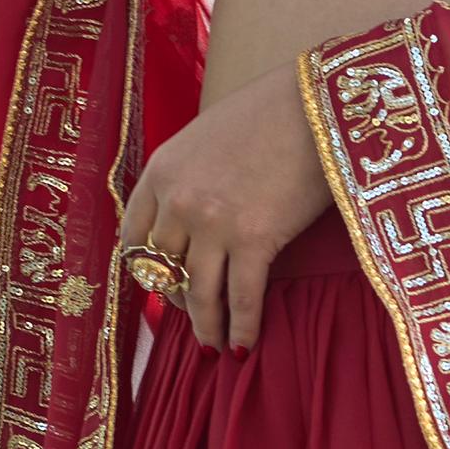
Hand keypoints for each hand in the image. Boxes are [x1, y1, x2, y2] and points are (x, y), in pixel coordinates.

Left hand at [118, 61, 330, 352]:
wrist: (316, 103)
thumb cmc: (271, 113)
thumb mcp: (207, 136)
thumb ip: (190, 176)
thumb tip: (193, 219)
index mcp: (161, 171)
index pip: (133, 236)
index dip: (145, 268)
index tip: (159, 283)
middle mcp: (178, 201)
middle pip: (164, 269)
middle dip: (176, 299)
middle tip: (192, 316)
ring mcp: (214, 223)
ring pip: (198, 292)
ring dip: (205, 325)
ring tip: (213, 346)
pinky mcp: (255, 240)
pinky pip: (241, 298)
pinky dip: (241, 327)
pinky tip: (243, 344)